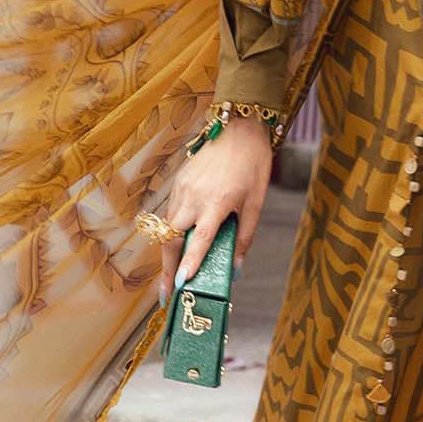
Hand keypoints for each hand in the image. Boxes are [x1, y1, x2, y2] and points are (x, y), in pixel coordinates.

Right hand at [157, 116, 273, 305]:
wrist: (239, 129)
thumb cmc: (252, 164)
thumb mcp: (256, 202)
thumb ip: (244, 235)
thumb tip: (235, 266)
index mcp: (216, 203)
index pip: (198, 240)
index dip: (188, 263)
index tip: (179, 284)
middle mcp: (193, 197)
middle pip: (171, 239)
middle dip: (167, 267)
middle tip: (166, 292)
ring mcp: (182, 189)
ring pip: (168, 227)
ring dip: (168, 252)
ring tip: (170, 275)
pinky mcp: (178, 182)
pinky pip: (171, 212)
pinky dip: (172, 231)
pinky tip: (177, 244)